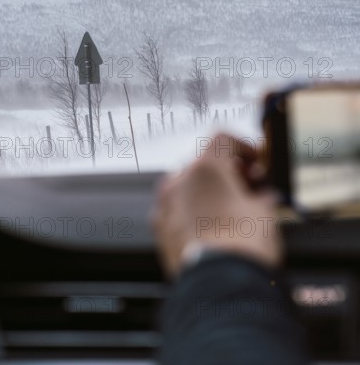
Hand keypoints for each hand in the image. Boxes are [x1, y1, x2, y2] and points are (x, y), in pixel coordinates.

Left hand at [152, 133, 281, 275]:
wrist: (220, 286)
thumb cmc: (242, 246)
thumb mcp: (265, 211)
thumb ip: (261, 194)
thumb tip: (262, 196)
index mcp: (205, 167)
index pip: (223, 139)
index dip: (243, 146)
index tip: (254, 160)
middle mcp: (180, 180)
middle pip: (205, 162)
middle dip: (228, 171)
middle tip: (249, 184)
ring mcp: (166, 205)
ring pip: (188, 185)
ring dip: (208, 189)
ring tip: (230, 206)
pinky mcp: (160, 230)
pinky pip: (178, 209)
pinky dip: (193, 210)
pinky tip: (210, 224)